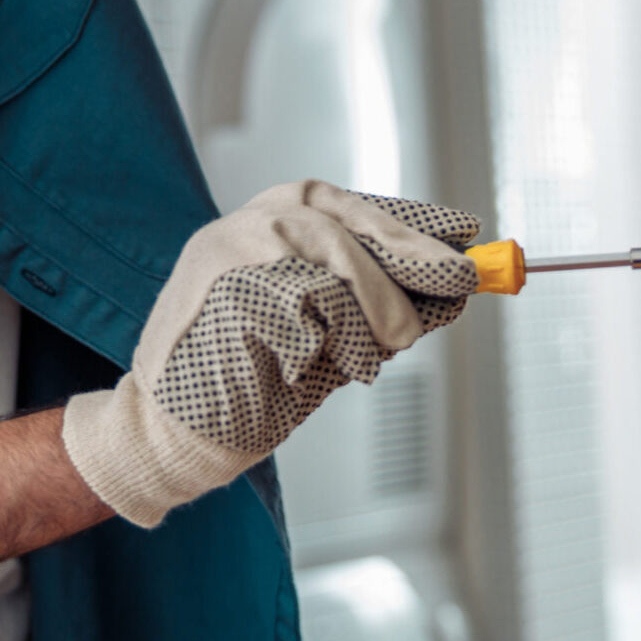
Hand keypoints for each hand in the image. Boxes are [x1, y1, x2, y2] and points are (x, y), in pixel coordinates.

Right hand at [62, 181, 479, 525]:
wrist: (174, 432)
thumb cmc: (255, 383)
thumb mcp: (331, 335)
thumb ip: (379, 306)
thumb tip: (451, 287)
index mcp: (270, 223)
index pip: (355, 208)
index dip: (414, 221)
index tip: (466, 230)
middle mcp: (252, 223)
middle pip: (354, 228)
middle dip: (415, 259)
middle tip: (460, 284)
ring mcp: (238, 251)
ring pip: (341, 269)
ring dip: (372, 321)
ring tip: (363, 362)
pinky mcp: (233, 289)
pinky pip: (316, 311)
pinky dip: (332, 347)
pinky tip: (307, 368)